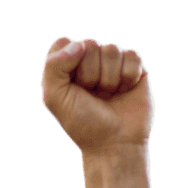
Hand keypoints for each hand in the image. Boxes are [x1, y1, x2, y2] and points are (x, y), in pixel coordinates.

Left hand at [40, 36, 154, 154]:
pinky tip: (124, 91)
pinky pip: (132, 56)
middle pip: (89, 44)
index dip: (67, 62)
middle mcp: (89, 61)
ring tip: (108, 96)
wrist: (114, 145)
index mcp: (67, 67)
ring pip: (111, 49)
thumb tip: (80, 44)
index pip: (63, 42)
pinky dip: (127, 77)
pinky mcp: (134, 67)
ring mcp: (112, 63)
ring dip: (109, 79)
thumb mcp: (55, 98)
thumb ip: (53, 66)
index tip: (71, 86)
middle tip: (92, 96)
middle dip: (89, 74)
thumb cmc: (83, 124)